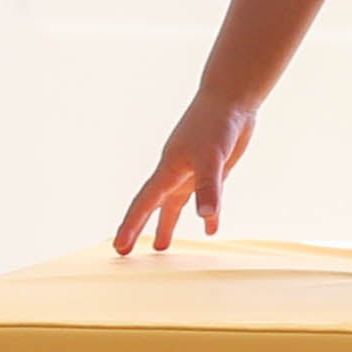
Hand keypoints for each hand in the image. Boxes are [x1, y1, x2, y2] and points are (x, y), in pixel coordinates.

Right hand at [113, 102, 257, 255]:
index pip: (145, 203)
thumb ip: (209, 187)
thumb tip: (206, 218)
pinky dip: (207, 214)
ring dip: (167, 224)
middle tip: (125, 252)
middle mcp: (176, 172)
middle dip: (140, 229)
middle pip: (153, 206)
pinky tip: (211, 228)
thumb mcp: (212, 157)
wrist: (232, 98)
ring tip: (162, 247)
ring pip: (175, 204)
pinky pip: (205, 197)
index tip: (120, 248)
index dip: (131, 226)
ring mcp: (193, 171)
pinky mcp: (211, 169)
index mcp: (169, 169)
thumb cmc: (216, 122)